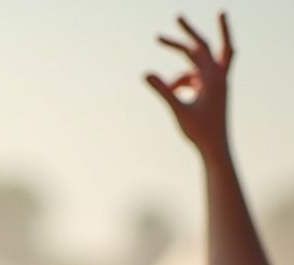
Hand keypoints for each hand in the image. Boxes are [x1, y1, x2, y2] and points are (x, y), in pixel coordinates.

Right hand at [146, 12, 232, 160]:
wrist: (215, 148)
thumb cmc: (199, 132)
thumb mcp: (178, 110)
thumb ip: (163, 90)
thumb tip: (145, 74)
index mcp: (213, 77)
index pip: (195, 49)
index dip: (177, 39)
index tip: (161, 32)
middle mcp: (218, 76)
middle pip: (203, 46)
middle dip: (188, 33)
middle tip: (177, 17)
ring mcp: (217, 83)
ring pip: (197, 67)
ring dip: (180, 75)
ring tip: (170, 90)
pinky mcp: (213, 91)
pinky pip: (196, 79)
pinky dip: (184, 83)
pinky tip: (175, 94)